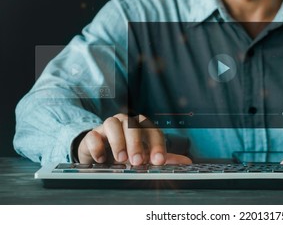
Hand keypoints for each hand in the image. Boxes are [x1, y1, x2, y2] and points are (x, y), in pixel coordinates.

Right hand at [77, 113, 191, 164]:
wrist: (101, 152)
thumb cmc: (128, 152)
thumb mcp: (146, 155)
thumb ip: (164, 158)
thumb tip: (187, 163)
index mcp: (142, 126)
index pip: (153, 131)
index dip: (157, 146)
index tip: (158, 161)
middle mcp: (126, 122)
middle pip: (132, 125)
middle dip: (136, 143)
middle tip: (137, 161)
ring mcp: (107, 127)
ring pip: (112, 124)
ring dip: (118, 142)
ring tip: (121, 159)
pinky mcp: (92, 135)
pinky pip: (93, 135)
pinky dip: (97, 146)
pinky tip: (102, 159)